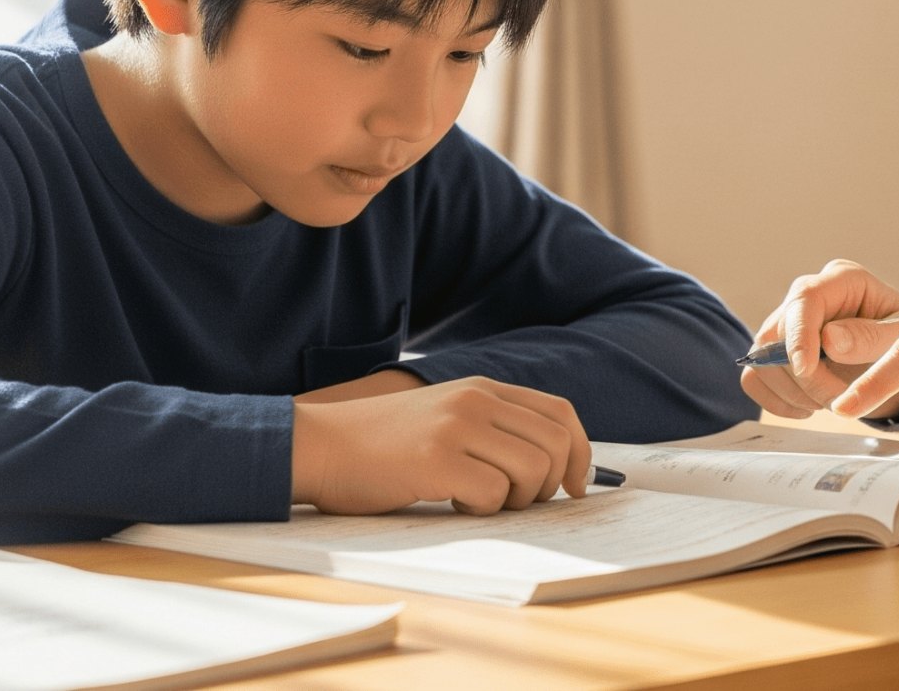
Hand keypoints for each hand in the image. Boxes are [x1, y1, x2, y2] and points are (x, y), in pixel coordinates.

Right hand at [291, 375, 590, 515]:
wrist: (318, 446)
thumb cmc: (382, 444)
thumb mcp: (444, 416)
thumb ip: (492, 427)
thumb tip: (554, 466)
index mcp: (482, 388)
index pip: (560, 413)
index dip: (580, 452)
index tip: (575, 485)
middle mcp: (475, 400)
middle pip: (555, 445)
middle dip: (549, 485)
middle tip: (517, 503)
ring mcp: (456, 428)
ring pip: (532, 472)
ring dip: (515, 500)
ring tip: (477, 500)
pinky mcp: (435, 461)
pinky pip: (493, 496)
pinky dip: (482, 511)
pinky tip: (452, 504)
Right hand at [740, 259, 898, 419]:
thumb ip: (873, 337)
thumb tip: (829, 339)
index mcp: (844, 280)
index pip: (805, 299)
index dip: (799, 336)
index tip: (806, 370)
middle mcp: (810, 296)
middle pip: (778, 334)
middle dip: (806, 378)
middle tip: (840, 402)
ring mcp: (787, 324)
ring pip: (760, 360)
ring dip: (793, 393)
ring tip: (832, 403)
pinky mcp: (775, 352)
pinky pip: (754, 379)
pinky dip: (777, 402)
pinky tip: (808, 409)